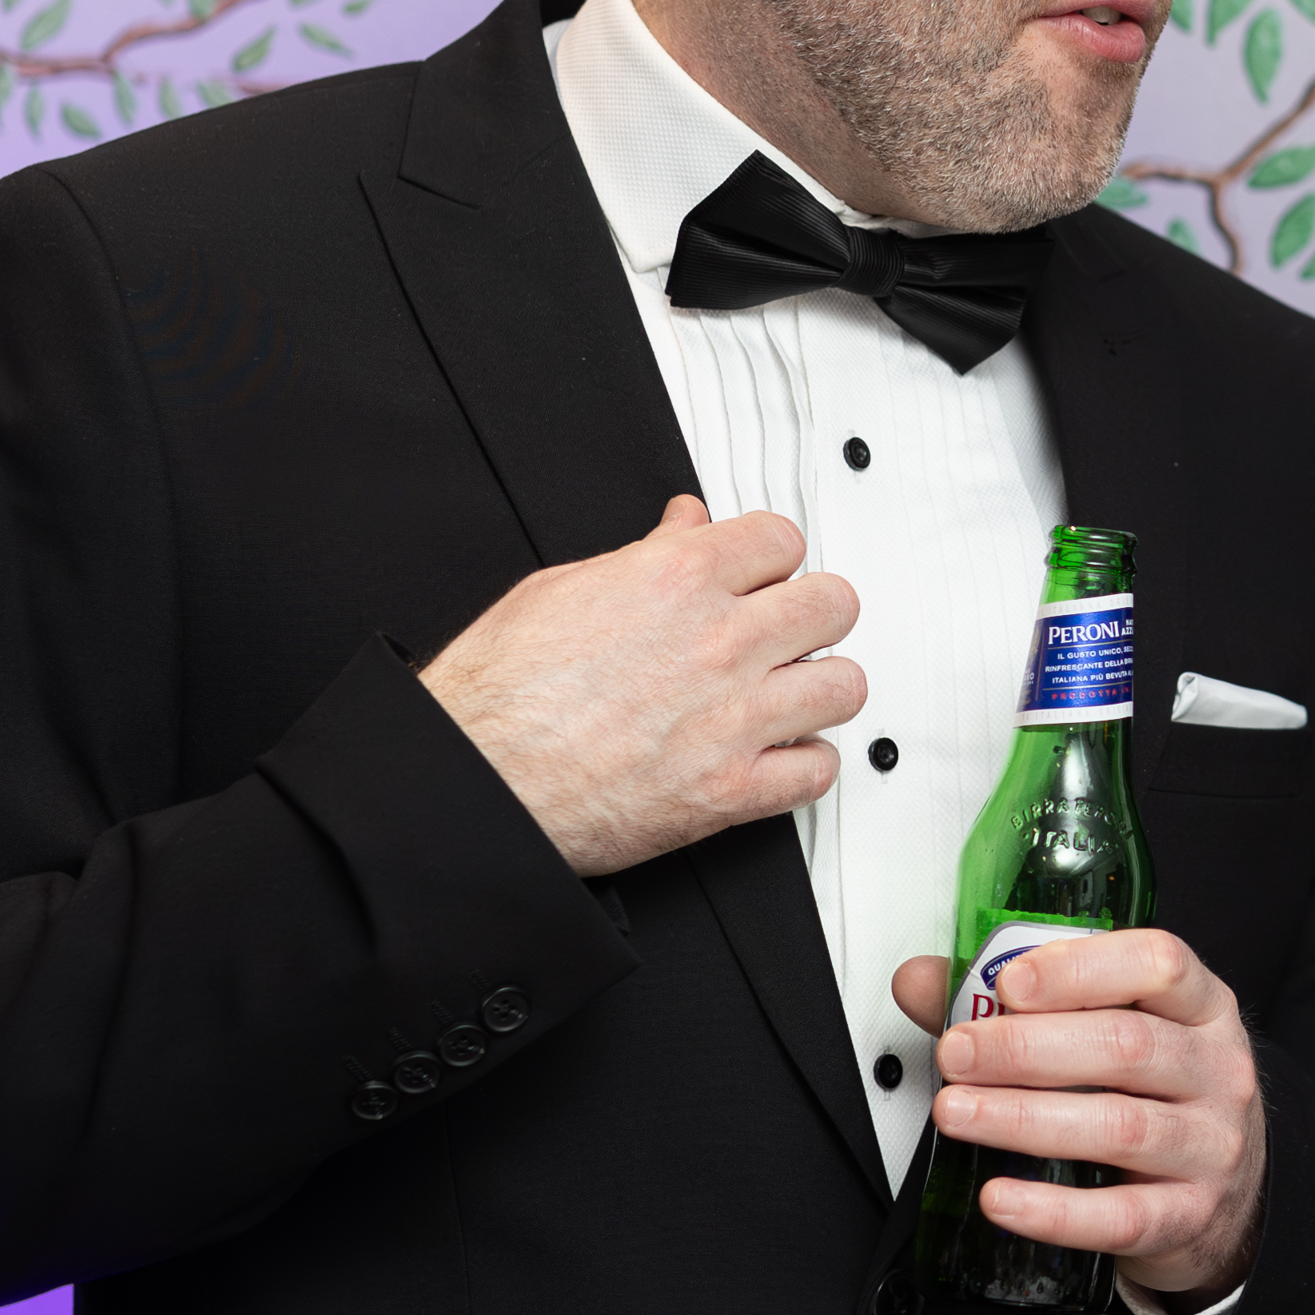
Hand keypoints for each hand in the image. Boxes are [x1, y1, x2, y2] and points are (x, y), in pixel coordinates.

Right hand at [422, 495, 862, 878]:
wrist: (471, 781)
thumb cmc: (496, 694)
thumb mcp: (559, 589)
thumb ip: (644, 553)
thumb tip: (686, 523)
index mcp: (678, 579)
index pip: (783, 539)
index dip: (771, 558)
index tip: (761, 577)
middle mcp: (718, 643)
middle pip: (833, 605)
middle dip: (811, 615)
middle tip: (786, 632)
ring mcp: (731, 719)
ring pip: (843, 686)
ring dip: (818, 689)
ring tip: (789, 695)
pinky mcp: (728, 791)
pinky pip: (816, 772)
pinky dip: (803, 767)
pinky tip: (777, 757)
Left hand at [891, 930, 1267, 1302]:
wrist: (1218, 1200)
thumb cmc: (1157, 1100)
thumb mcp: (1112, 1035)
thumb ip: (1017, 1005)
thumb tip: (922, 981)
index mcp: (1201, 1006)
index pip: (1158, 964)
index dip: (1079, 969)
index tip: (1010, 983)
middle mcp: (1217, 1069)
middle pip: (1127, 1046)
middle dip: (1027, 1048)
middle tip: (958, 1054)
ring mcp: (1211, 1145)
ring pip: (1118, 1126)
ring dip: (1024, 1118)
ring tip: (958, 1113)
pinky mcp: (1190, 1215)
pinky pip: (1120, 1215)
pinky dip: (1052, 1210)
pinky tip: (1000, 1197)